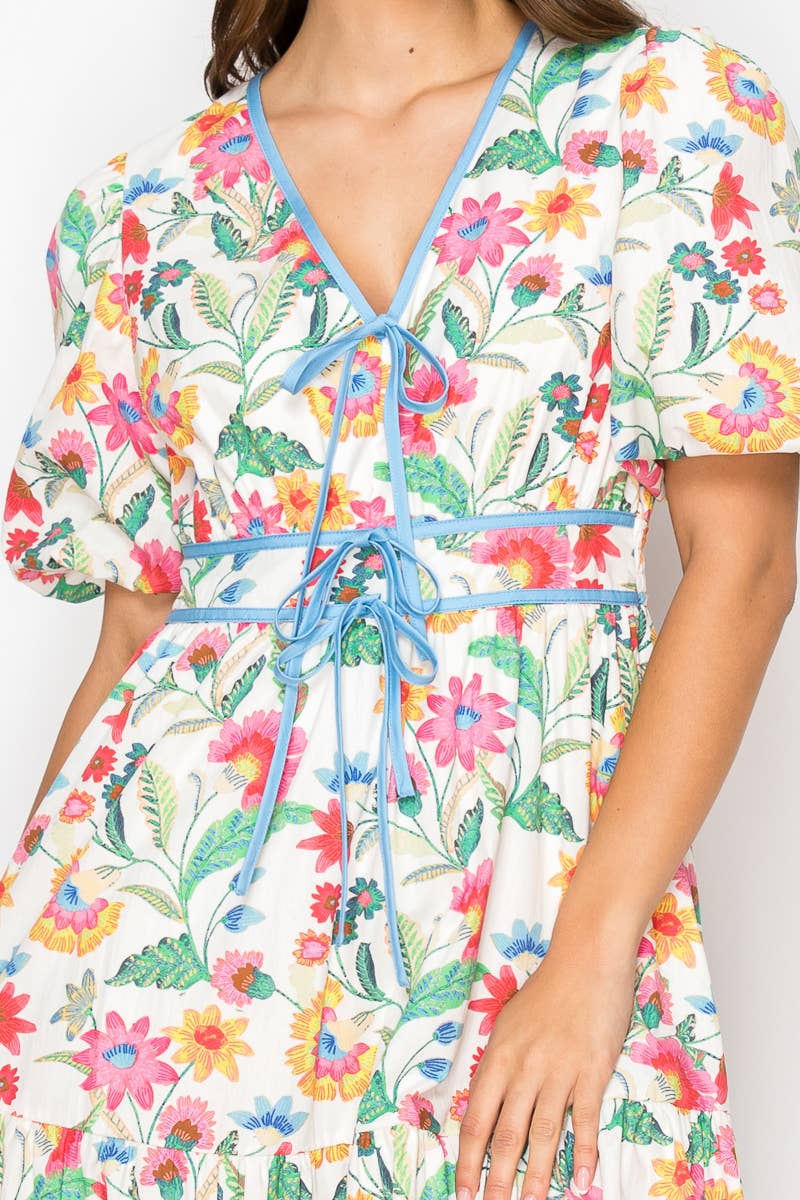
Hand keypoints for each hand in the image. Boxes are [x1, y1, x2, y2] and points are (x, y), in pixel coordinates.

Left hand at [455, 940, 637, 1199]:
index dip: (467, 1159)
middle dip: (497, 1181)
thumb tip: (490, 1103)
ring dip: (536, 1177)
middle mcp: (524, 1067)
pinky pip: (584, 1119)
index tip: (462, 1190)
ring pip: (543, 1135)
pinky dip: (583, 1152)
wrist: (587, 958)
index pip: (476, 1118)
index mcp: (499, 1056)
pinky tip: (581, 1179)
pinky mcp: (592, 1070)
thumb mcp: (510, 1022)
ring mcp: (559, 1070)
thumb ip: (501, 1063)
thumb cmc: (548, 989)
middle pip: (506, 1135)